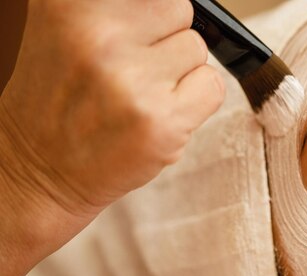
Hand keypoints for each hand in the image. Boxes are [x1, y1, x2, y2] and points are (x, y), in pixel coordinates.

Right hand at [0, 0, 224, 275]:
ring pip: (197, 50)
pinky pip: (213, 87)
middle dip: (164, 39)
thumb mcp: (60, 30)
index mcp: (70, 4)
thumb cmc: (55, 99)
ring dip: (178, 73)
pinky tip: (159, 116)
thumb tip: (164, 4)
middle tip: (132, 72)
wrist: (36, 171)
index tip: (131, 41)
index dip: (148, 19)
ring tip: (138, 96)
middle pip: (178, 10)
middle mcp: (99, 36)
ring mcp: (131, 80)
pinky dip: (196, 102)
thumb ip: (107, 8)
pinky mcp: (161, 122)